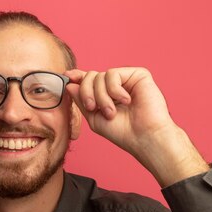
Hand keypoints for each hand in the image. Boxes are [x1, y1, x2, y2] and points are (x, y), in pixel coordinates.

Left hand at [65, 67, 208, 186]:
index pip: (89, 81)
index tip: (67, 76)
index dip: (77, 76)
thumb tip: (70, 83)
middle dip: (87, 92)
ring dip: (101, 97)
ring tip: (112, 112)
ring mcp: (127, 79)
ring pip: (100, 76)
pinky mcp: (138, 74)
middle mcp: (116, 85)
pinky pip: (113, 74)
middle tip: (93, 108)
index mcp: (106, 95)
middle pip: (91, 76)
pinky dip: (114, 90)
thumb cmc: (123, 132)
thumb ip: (82, 101)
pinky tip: (126, 101)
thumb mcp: (94, 118)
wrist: (144, 137)